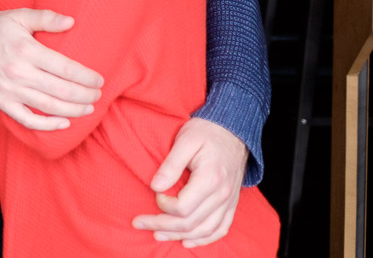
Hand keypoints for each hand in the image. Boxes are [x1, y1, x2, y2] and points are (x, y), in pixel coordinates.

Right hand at [0, 9, 102, 130]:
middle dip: (85, 96)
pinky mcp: (0, 101)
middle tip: (98, 95)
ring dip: (73, 111)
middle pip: (61, 91)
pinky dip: (47, 125)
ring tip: (88, 109)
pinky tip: (63, 123)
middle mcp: (18, 72)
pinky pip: (27, 119)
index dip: (86, 77)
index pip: (65, 68)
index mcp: (26, 50)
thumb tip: (71, 21)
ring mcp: (9, 90)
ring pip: (48, 107)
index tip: (99, 80)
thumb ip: (46, 18)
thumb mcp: (18, 16)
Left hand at [133, 118, 246, 246]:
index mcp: (210, 179)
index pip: (183, 208)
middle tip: (139, 223)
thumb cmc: (206, 132)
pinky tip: (187, 241)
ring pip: (204, 230)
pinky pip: (220, 229)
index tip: (154, 194)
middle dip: (161, 226)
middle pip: (190, 223)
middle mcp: (222, 195)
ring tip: (157, 235)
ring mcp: (229, 202)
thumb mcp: (185, 140)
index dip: (163, 206)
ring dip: (179, 236)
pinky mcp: (231, 204)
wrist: (233, 130)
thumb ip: (170, 165)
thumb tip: (155, 186)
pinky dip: (204, 239)